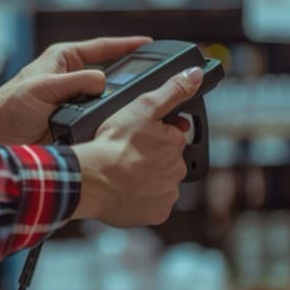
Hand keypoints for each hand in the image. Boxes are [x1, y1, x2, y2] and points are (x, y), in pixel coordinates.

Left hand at [0, 36, 151, 144]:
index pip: (102, 48)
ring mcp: (74, 99)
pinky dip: (108, 120)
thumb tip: (103, 81)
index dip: (127, 45)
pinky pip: (97, 117)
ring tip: (142, 105)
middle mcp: (71, 77)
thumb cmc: (9, 105)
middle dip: (130, 76)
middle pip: (109, 73)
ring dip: (119, 102)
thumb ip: (74, 82)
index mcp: (64, 59)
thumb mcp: (42, 87)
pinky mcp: (73, 120)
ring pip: (105, 98)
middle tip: (155, 78)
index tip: (149, 43)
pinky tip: (122, 124)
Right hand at [71, 66, 203, 226]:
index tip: (137, 136)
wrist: (93, 180)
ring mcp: (168, 194)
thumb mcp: (143, 106)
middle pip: (166, 161)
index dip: (155, 134)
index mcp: (176, 144)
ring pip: (159, 183)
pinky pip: (152, 205)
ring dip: (146, 178)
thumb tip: (196, 75)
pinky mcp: (156, 214)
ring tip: (123, 172)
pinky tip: (126, 191)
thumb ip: (172, 90)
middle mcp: (177, 170)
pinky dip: (141, 199)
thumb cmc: (114, 144)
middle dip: (151, 157)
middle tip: (127, 154)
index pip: (172, 137)